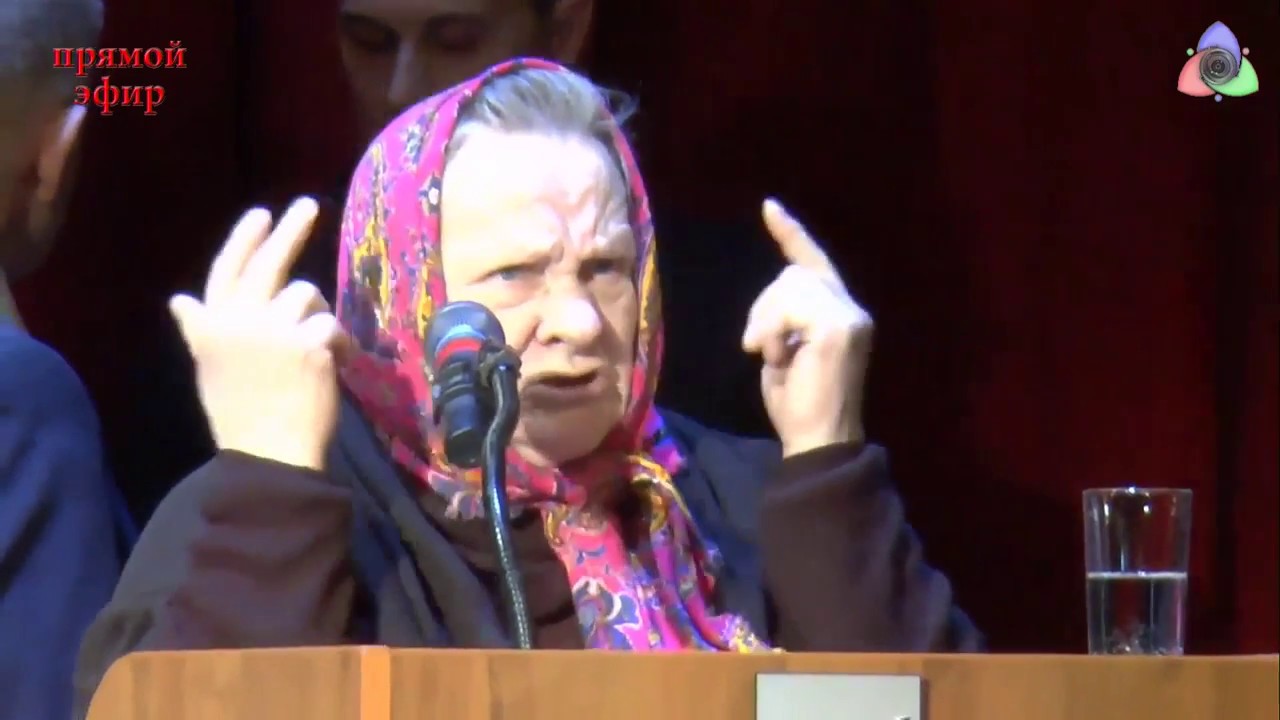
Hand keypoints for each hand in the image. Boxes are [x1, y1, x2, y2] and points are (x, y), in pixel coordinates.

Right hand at [169, 197, 348, 470]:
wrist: (267, 455)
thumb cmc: (242, 417)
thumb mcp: (211, 369)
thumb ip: (202, 329)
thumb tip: (180, 300)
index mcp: (212, 327)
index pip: (227, 272)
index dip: (244, 241)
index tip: (261, 213)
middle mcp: (239, 321)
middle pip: (270, 265)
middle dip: (290, 230)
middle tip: (308, 205)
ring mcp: (275, 330)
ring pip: (308, 297)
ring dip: (319, 317)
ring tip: (317, 351)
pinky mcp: (310, 343)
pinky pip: (333, 327)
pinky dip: (340, 346)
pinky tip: (333, 370)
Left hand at [741, 199, 873, 457]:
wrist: (818, 440)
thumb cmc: (798, 406)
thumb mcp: (785, 350)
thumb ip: (785, 317)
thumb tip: (773, 301)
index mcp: (842, 313)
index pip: (812, 262)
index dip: (790, 234)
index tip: (769, 207)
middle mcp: (853, 309)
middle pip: (793, 272)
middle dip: (764, 305)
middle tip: (756, 347)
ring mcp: (850, 316)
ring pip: (789, 285)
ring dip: (766, 320)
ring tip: (770, 356)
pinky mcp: (840, 325)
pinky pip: (788, 306)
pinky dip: (772, 331)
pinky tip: (776, 357)